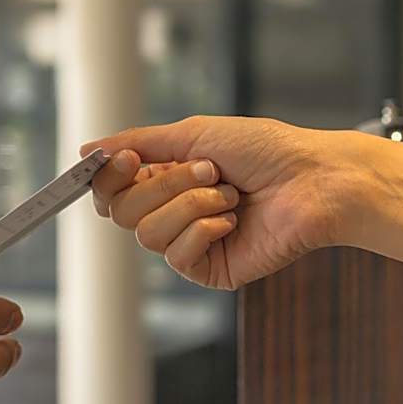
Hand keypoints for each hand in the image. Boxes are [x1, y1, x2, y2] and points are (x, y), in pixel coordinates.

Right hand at [83, 116, 402, 288]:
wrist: (316, 180)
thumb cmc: (266, 150)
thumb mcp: (194, 134)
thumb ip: (138, 142)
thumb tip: (86, 150)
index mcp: (165, 178)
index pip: (112, 190)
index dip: (110, 177)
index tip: (128, 159)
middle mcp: (172, 211)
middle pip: (122, 212)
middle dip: (163, 186)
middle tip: (208, 171)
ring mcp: (190, 242)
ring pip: (147, 234)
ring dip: (190, 205)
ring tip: (229, 195)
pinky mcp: (209, 269)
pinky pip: (177, 256)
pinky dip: (204, 230)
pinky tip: (233, 221)